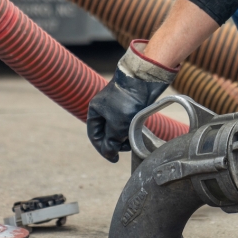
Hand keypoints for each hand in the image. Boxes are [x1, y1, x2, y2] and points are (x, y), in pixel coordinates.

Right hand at [85, 40, 176, 162]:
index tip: (114, 159)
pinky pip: (128, 121)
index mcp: (95, 110)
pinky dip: (131, 128)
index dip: (103, 149)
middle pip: (107, 132)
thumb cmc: (127, 101)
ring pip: (118, 127)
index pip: (95, 135)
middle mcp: (104, 108)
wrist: (143, 79)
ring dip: (124, 136)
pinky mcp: (130, 104)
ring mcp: (117, 105)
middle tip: (126, 147)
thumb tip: (110, 152)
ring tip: (133, 139)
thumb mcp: (117, 126)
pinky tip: (137, 131)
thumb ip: (111, 141)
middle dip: (115, 142)